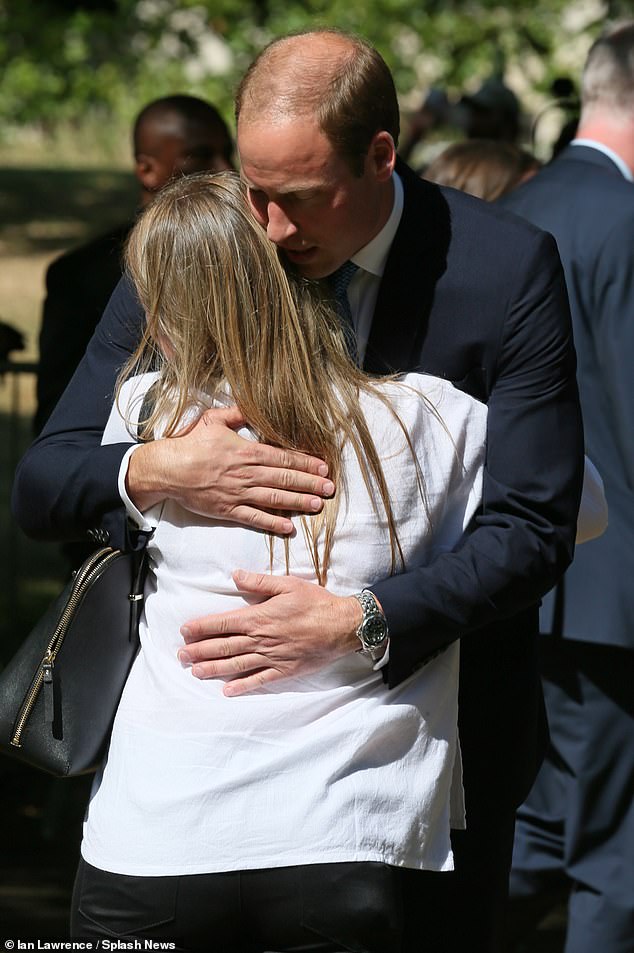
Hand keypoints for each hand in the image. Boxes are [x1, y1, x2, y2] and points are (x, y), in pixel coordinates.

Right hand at [126, 405, 334, 533]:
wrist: (167, 469)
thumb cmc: (190, 443)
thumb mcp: (214, 420)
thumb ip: (237, 413)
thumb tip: (254, 405)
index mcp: (246, 451)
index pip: (283, 458)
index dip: (306, 463)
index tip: (323, 467)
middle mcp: (246, 473)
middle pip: (285, 478)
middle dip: (310, 483)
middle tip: (330, 488)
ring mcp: (238, 493)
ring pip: (275, 498)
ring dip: (299, 502)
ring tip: (318, 505)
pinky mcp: (228, 510)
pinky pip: (254, 518)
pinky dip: (272, 523)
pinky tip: (289, 527)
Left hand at [178, 570, 361, 695]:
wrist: (343, 625)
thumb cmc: (316, 602)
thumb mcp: (288, 584)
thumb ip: (260, 581)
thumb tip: (235, 575)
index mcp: (260, 616)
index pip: (223, 623)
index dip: (202, 627)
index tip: (184, 631)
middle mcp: (262, 639)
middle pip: (224, 646)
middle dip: (200, 650)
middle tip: (180, 656)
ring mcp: (272, 657)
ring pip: (236, 664)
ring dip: (213, 668)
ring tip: (195, 671)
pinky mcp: (285, 670)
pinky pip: (260, 680)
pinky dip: (243, 686)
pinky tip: (227, 691)